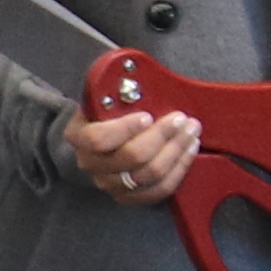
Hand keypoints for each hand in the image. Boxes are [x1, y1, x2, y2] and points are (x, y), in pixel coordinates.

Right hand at [62, 104, 203, 199]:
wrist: (101, 138)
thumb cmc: (108, 113)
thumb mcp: (104, 97)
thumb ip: (116, 90)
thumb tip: (136, 74)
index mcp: (78, 136)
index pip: (99, 138)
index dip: (125, 129)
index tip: (147, 116)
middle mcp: (90, 163)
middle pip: (131, 157)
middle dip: (163, 136)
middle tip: (182, 119)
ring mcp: (109, 183)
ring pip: (149, 175)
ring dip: (176, 152)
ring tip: (192, 132)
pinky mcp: (129, 196)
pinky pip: (159, 190)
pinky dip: (179, 170)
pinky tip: (189, 151)